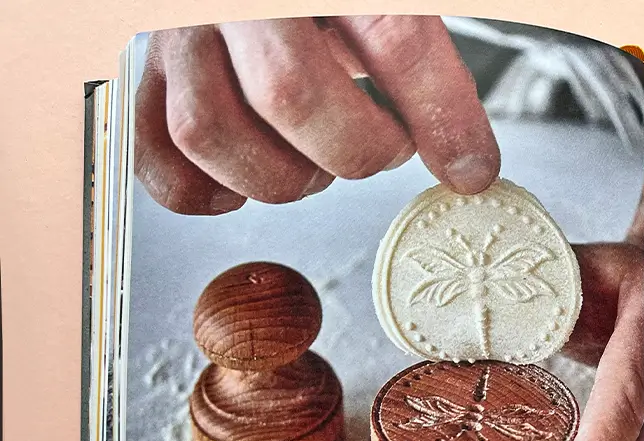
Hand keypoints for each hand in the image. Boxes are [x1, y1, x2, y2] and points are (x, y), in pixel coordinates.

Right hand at [134, 16, 499, 214]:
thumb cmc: (336, 0)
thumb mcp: (388, 2)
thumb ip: (422, 64)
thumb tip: (469, 168)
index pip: (393, 38)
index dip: (440, 114)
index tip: (470, 169)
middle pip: (291, 93)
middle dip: (355, 149)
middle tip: (384, 148)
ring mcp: (177, 32)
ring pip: (209, 130)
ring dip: (281, 175)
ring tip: (319, 161)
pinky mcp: (145, 70)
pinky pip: (154, 151)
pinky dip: (205, 190)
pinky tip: (251, 179)